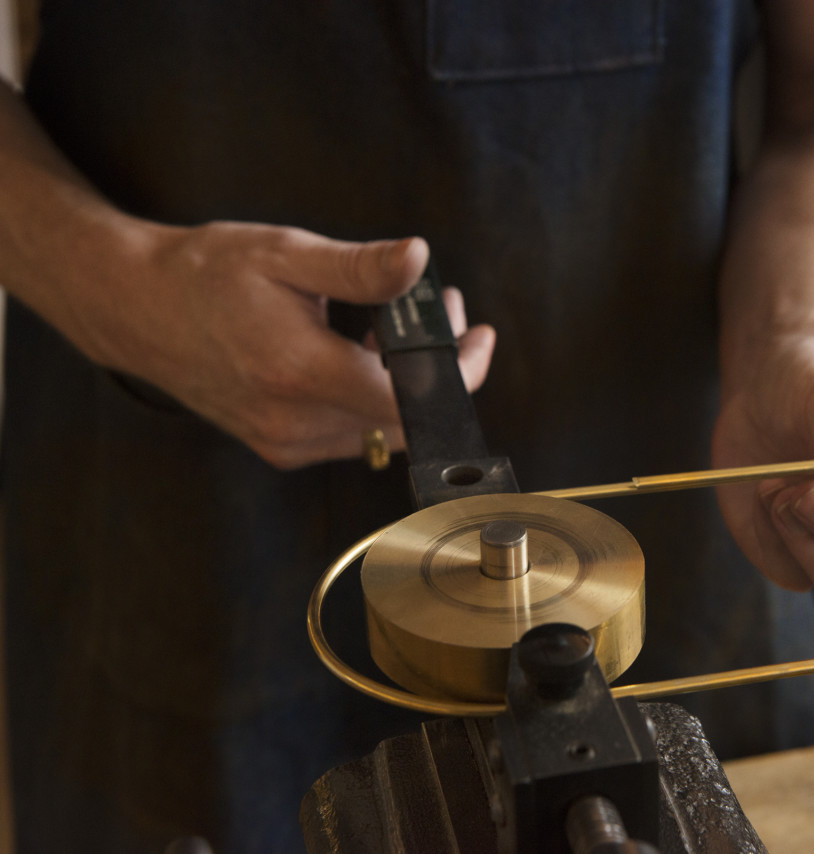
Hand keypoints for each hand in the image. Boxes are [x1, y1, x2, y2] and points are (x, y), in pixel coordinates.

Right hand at [65, 219, 494, 467]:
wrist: (134, 308)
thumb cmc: (203, 275)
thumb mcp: (286, 254)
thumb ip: (359, 267)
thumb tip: (418, 260)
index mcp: (300, 372)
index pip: (409, 397)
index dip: (458, 371)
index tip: (479, 337)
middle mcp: (295, 421)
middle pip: (403, 416)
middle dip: (438, 366)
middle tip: (441, 310)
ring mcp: (286, 441)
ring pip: (380, 428)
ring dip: (405, 381)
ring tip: (395, 322)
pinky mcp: (279, 446)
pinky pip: (351, 433)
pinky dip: (371, 396)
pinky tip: (359, 350)